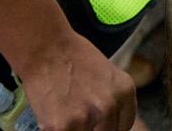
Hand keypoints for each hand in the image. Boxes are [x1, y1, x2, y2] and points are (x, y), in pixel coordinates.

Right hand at [22, 31, 136, 130]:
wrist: (46, 48)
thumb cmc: (73, 56)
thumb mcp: (107, 74)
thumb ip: (112, 97)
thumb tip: (110, 120)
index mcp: (125, 91)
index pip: (124, 126)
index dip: (109, 126)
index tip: (98, 123)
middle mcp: (110, 106)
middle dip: (92, 128)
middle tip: (79, 115)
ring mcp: (87, 118)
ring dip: (75, 129)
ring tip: (65, 113)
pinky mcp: (63, 127)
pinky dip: (56, 129)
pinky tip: (53, 116)